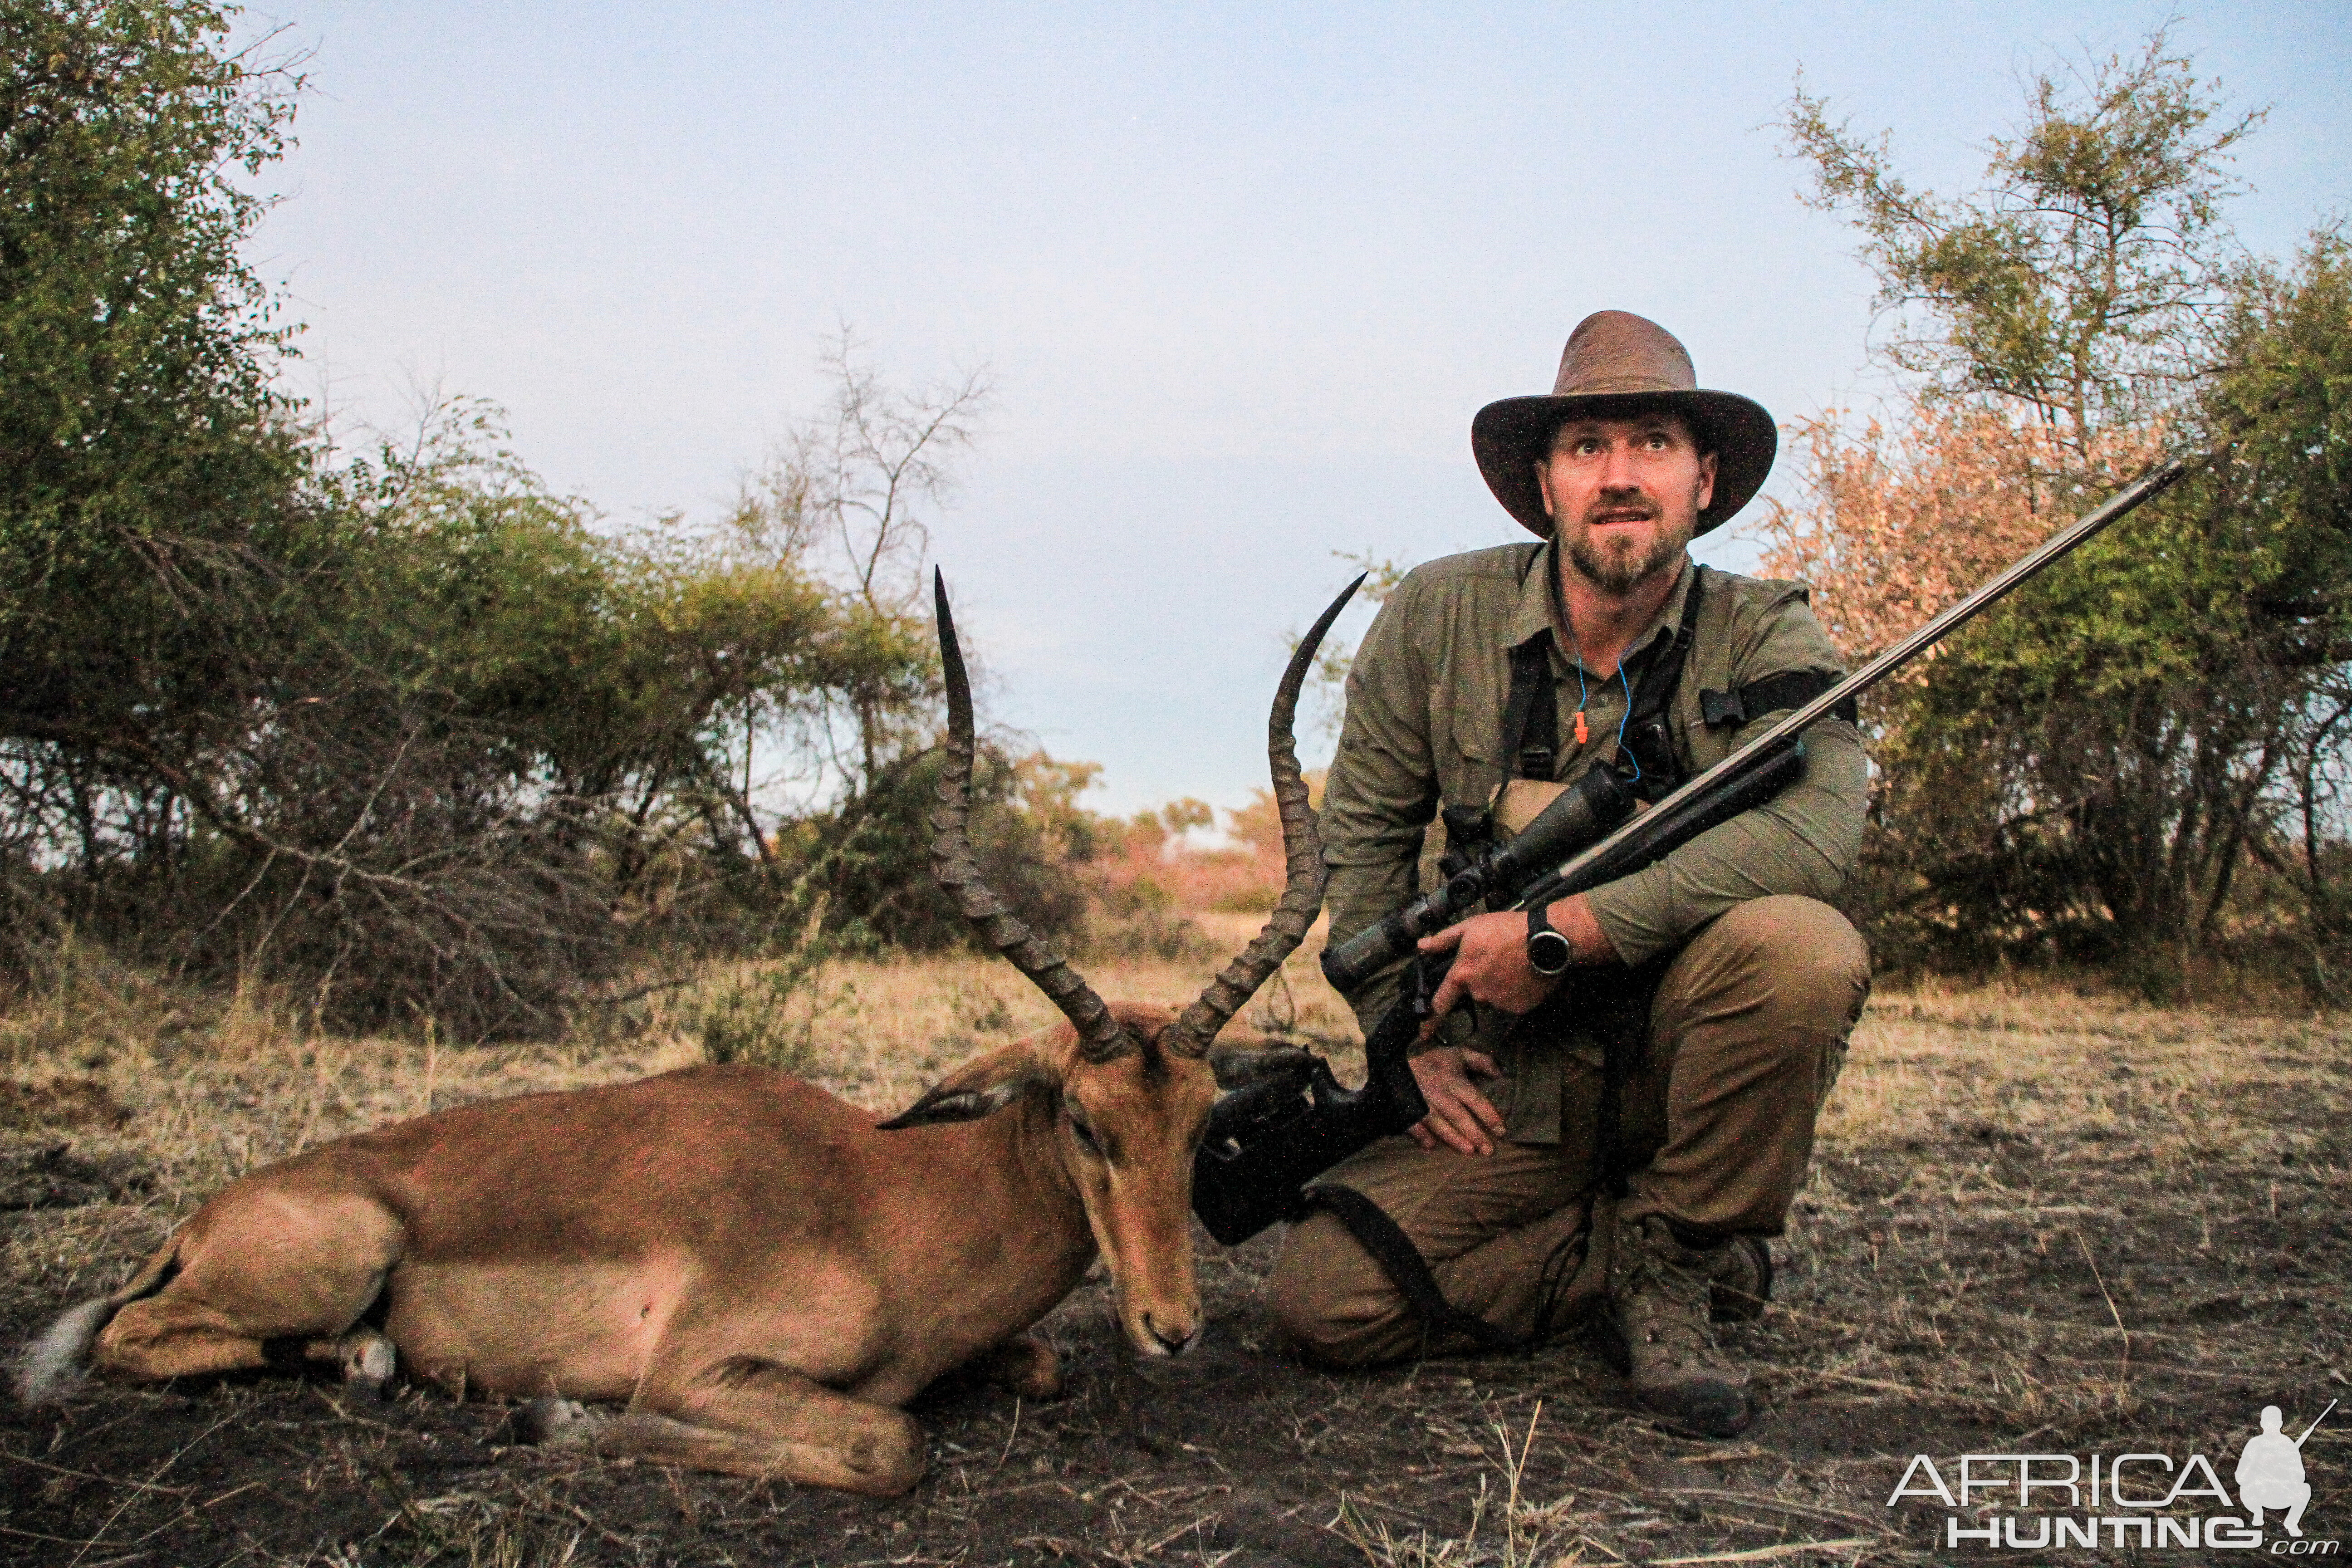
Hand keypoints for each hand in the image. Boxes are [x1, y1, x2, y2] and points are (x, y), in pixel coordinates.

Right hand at [1408, 1046, 1504, 1154]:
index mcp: (1452, 1079)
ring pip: (1438, 1123)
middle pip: (1458, 1115)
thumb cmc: (1433, 1063)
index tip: (1501, 1131)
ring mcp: (1420, 1102)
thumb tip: (1500, 1074)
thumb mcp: (1458, 1055)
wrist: (1394, 1062)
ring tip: (1469, 1151)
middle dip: (1474, 1133)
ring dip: (1453, 1137)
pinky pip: (1413, 1123)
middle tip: (1488, 1150)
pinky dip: (1421, 1134)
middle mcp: (1438, 1092)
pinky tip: (1430, 1145)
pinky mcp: (1405, 1110)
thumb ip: (1480, 1061)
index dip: (1489, 1115)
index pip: (1475, 1099)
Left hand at [1418, 910, 1562, 1019]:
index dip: (1429, 1021)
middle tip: (1496, 961)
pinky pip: (1512, 1001)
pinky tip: (1523, 974)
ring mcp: (1500, 1002)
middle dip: (1482, 981)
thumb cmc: (1506, 929)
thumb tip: (1421, 946)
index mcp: (1463, 975)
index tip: (1422, 1035)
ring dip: (1499, 985)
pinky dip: (1516, 991)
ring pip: (1495, 997)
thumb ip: (1444, 940)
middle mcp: (1479, 993)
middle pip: (1474, 994)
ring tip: (1513, 964)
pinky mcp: (1520, 1007)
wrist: (1546, 939)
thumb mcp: (1471, 927)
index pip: (1440, 1003)